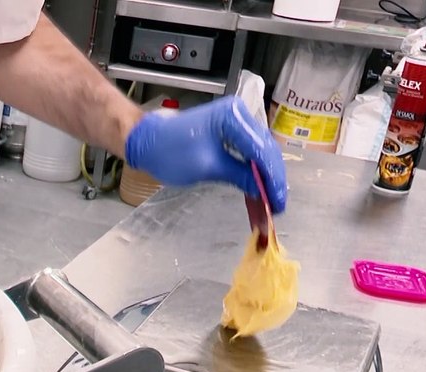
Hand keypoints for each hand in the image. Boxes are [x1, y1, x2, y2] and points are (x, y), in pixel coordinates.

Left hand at [124, 96, 286, 212]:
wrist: (147, 141)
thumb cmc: (170, 151)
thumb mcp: (207, 167)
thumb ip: (239, 176)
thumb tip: (263, 190)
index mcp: (233, 116)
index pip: (261, 149)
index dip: (272, 178)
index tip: (278, 201)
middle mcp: (239, 112)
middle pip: (265, 148)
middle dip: (272, 177)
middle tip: (277, 204)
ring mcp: (236, 120)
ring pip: (260, 150)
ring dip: (266, 174)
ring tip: (271, 199)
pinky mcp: (230, 129)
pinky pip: (249, 150)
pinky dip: (254, 168)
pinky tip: (259, 186)